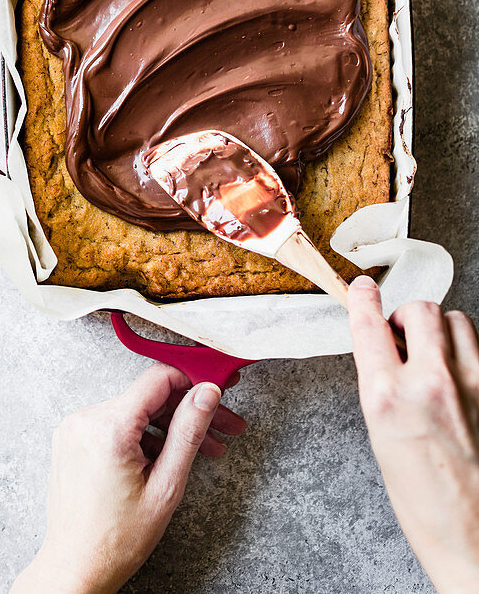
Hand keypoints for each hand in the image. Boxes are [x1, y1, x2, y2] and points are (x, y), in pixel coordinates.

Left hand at [11, 363, 245, 593]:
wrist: (75, 568)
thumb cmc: (117, 539)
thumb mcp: (166, 487)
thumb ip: (188, 433)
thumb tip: (208, 392)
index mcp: (109, 428)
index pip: (159, 379)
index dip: (195, 380)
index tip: (220, 389)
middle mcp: (86, 418)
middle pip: (150, 397)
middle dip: (190, 410)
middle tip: (226, 427)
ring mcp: (76, 427)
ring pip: (135, 410)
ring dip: (170, 425)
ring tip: (207, 448)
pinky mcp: (73, 438)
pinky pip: (117, 423)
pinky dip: (144, 434)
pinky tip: (169, 456)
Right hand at [349, 276, 478, 593]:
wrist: (473, 542)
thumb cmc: (424, 505)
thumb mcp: (382, 439)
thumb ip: (383, 387)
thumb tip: (385, 351)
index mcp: (388, 398)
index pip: (370, 325)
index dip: (364, 299)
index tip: (363, 288)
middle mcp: (430, 384)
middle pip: (421, 311)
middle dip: (407, 316)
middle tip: (402, 333)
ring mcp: (471, 386)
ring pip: (457, 320)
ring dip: (442, 330)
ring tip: (434, 352)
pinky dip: (469, 351)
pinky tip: (461, 374)